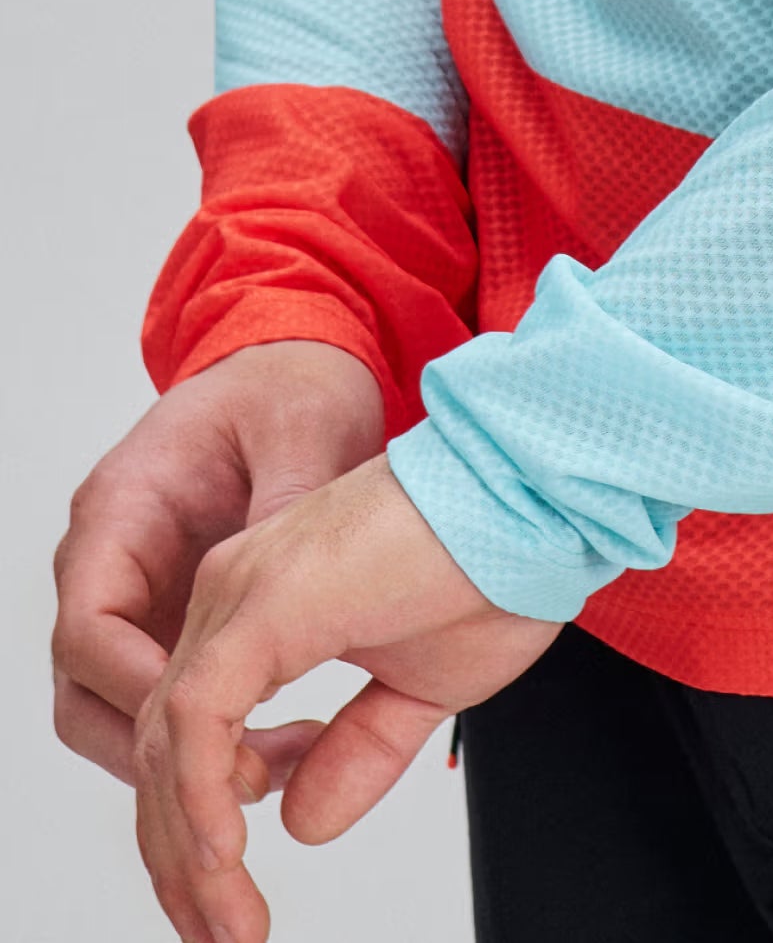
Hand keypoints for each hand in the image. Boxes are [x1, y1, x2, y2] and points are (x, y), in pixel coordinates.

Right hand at [53, 341, 385, 788]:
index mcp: (122, 507)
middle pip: (86, 690)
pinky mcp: (175, 621)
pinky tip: (283, 753)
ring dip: (179, 759)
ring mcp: (141, 597)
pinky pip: (167, 699)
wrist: (302, 372)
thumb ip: (284, 500)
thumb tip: (275, 577)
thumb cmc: (291, 387)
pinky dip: (210, 739)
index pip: (87, 625)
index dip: (134, 687)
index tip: (199, 730)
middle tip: (239, 783)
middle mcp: (113, 561)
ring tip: (272, 774)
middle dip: (151, 749)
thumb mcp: (303, 427)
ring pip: (117, 711)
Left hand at [131, 455, 558, 942]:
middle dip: (183, 862)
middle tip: (217, 938)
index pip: (196, 737)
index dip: (200, 832)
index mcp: (264, 606)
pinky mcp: (263, 605)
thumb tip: (299, 823)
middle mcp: (235, 593)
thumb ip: (353, 751)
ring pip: (170, 746)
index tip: (230, 906)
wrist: (537, 496)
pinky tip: (223, 862)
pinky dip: (201, 801)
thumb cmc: (494, 563)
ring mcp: (241, 594)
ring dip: (190, 853)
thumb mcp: (418, 689)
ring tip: (227, 926)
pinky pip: (200, 723)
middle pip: (167, 750)